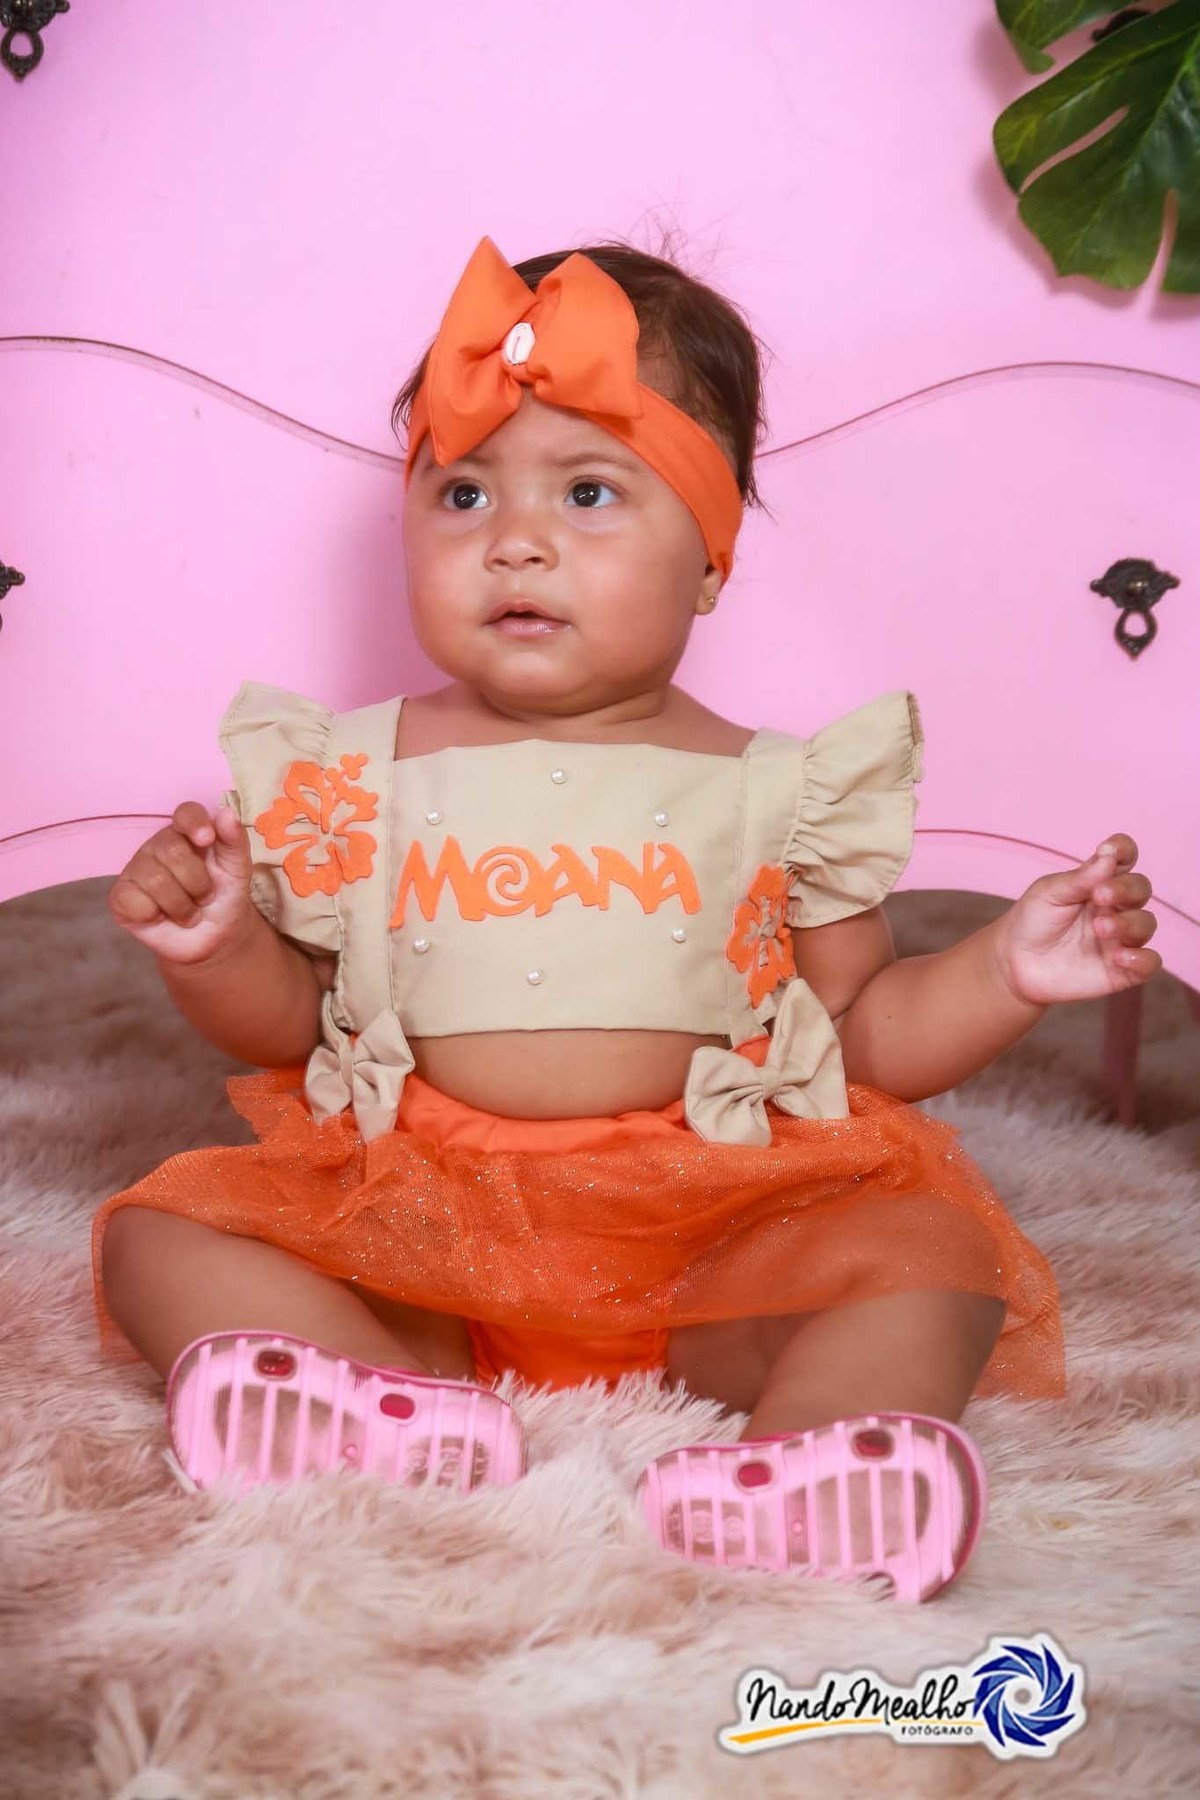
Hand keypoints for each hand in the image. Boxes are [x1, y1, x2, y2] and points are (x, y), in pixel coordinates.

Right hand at [108, 802, 255, 965]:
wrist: (215, 937)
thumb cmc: (223, 897)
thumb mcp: (238, 869)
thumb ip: (234, 840)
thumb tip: (225, 813)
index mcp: (186, 834)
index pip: (185, 813)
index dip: (194, 822)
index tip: (207, 839)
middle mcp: (158, 847)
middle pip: (171, 850)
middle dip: (198, 882)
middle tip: (205, 898)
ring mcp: (136, 870)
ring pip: (155, 879)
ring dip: (182, 906)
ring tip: (190, 914)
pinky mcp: (121, 896)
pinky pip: (131, 899)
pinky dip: (153, 914)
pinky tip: (160, 917)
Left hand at [991, 833, 1160, 1006]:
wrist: (1013, 963)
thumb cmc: (1032, 921)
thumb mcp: (1049, 893)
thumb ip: (1080, 878)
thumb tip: (1109, 857)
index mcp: (1099, 882)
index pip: (1124, 858)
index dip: (1123, 850)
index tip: (1109, 850)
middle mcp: (1116, 907)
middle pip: (1140, 889)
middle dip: (1125, 889)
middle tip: (1099, 895)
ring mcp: (1121, 938)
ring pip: (1146, 923)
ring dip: (1129, 923)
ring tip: (1099, 928)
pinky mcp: (1122, 969)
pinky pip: (1149, 962)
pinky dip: (1143, 959)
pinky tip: (1120, 957)